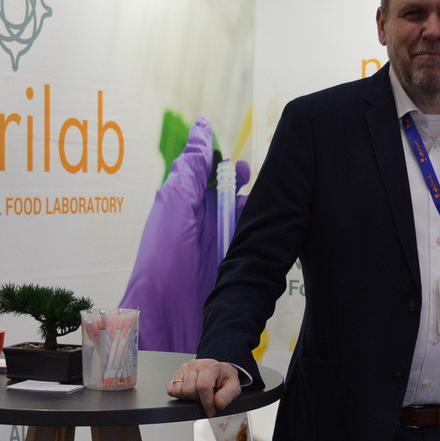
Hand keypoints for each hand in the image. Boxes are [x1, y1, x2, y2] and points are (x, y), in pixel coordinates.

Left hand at [119, 115, 250, 352]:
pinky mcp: (234, 263)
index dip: (219, 159)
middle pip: (228, 190)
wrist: (168, 313)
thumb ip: (193, 165)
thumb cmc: (165, 255)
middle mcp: (201, 221)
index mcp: (182, 202)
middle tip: (252, 174)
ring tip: (269, 198)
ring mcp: (219, 243)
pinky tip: (274, 224)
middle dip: (242, 180)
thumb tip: (202, 127)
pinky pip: (253, 239)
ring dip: (256, 205)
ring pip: (244, 214)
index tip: (234, 150)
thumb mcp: (177, 200)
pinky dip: (263, 230)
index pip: (205, 171)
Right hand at [167, 358, 242, 416]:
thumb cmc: (224, 378)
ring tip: (199, 395)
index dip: (207, 403)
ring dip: (189, 398)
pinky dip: (180, 395)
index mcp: (210, 366)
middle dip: (199, 400)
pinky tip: (191, 393)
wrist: (218, 371)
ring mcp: (184, 369)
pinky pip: (172, 390)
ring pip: (179, 391)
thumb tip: (218, 404)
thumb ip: (228, 395)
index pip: (203, 386)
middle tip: (207, 399)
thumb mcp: (233, 386)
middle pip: (190, 390)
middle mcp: (195, 365)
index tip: (211, 411)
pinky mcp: (176, 375)